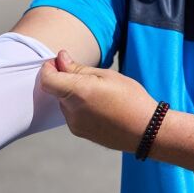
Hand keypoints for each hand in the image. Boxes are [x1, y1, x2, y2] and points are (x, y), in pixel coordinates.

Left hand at [39, 50, 157, 151]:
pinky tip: (101, 107)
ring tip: (100, 95)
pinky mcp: (80, 133)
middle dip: (66, 80)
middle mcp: (72, 111)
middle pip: (57, 90)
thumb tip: (60, 59)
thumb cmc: (131, 99)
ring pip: (65, 103)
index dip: (49, 68)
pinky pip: (73, 115)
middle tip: (90, 77)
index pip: (47, 80)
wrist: (147, 131)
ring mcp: (75, 125)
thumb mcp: (107, 75)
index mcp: (77, 93)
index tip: (59, 62)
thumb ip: (78, 68)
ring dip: (74, 95)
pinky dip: (80, 107)